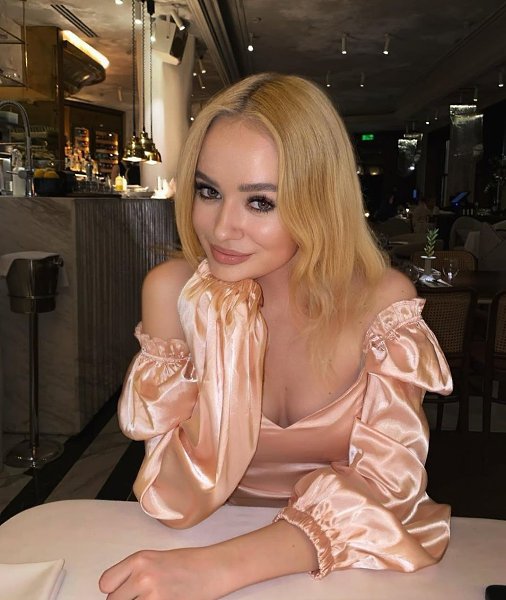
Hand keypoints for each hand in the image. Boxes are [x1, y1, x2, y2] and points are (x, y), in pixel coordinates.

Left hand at [99, 546, 228, 599]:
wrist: (213, 569)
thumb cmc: (188, 563)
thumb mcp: (155, 560)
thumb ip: (133, 573)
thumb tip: (117, 591)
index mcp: (139, 559)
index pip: (105, 583)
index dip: (113, 590)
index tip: (120, 591)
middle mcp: (143, 577)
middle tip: (140, 596)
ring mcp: (153, 596)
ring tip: (154, 597)